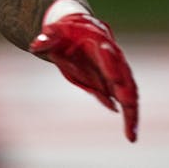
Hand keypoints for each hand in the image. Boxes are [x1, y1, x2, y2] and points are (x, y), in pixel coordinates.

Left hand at [30, 0, 138, 141]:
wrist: (75, 34)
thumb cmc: (64, 33)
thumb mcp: (52, 34)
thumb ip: (46, 40)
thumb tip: (35, 46)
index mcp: (98, 40)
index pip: (107, 52)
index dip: (110, 64)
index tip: (114, 79)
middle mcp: (112, 57)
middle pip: (124, 75)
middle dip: (127, 92)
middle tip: (128, 106)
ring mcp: (115, 72)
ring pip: (129, 93)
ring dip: (132, 113)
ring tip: (131, 136)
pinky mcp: (113, 85)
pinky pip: (125, 103)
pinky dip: (129, 118)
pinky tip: (130, 135)